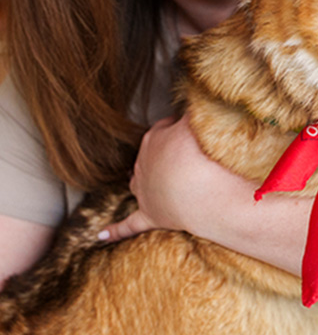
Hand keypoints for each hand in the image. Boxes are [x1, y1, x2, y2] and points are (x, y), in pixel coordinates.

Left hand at [101, 114, 251, 242]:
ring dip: (144, 180)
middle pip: (154, 154)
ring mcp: (144, 190)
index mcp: (154, 139)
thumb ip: (192, 110)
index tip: (196, 130)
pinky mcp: (150, 216)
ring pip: (139, 182)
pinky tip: (102, 235)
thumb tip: (191, 99)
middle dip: (167, 153)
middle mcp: (144, 163)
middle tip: (192, 154)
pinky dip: (116, 230)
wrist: (198, 190)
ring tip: (162, 179)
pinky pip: (129, 225)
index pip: (167, 128)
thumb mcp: (197, 121)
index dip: (182, 128)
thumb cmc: (200, 153)